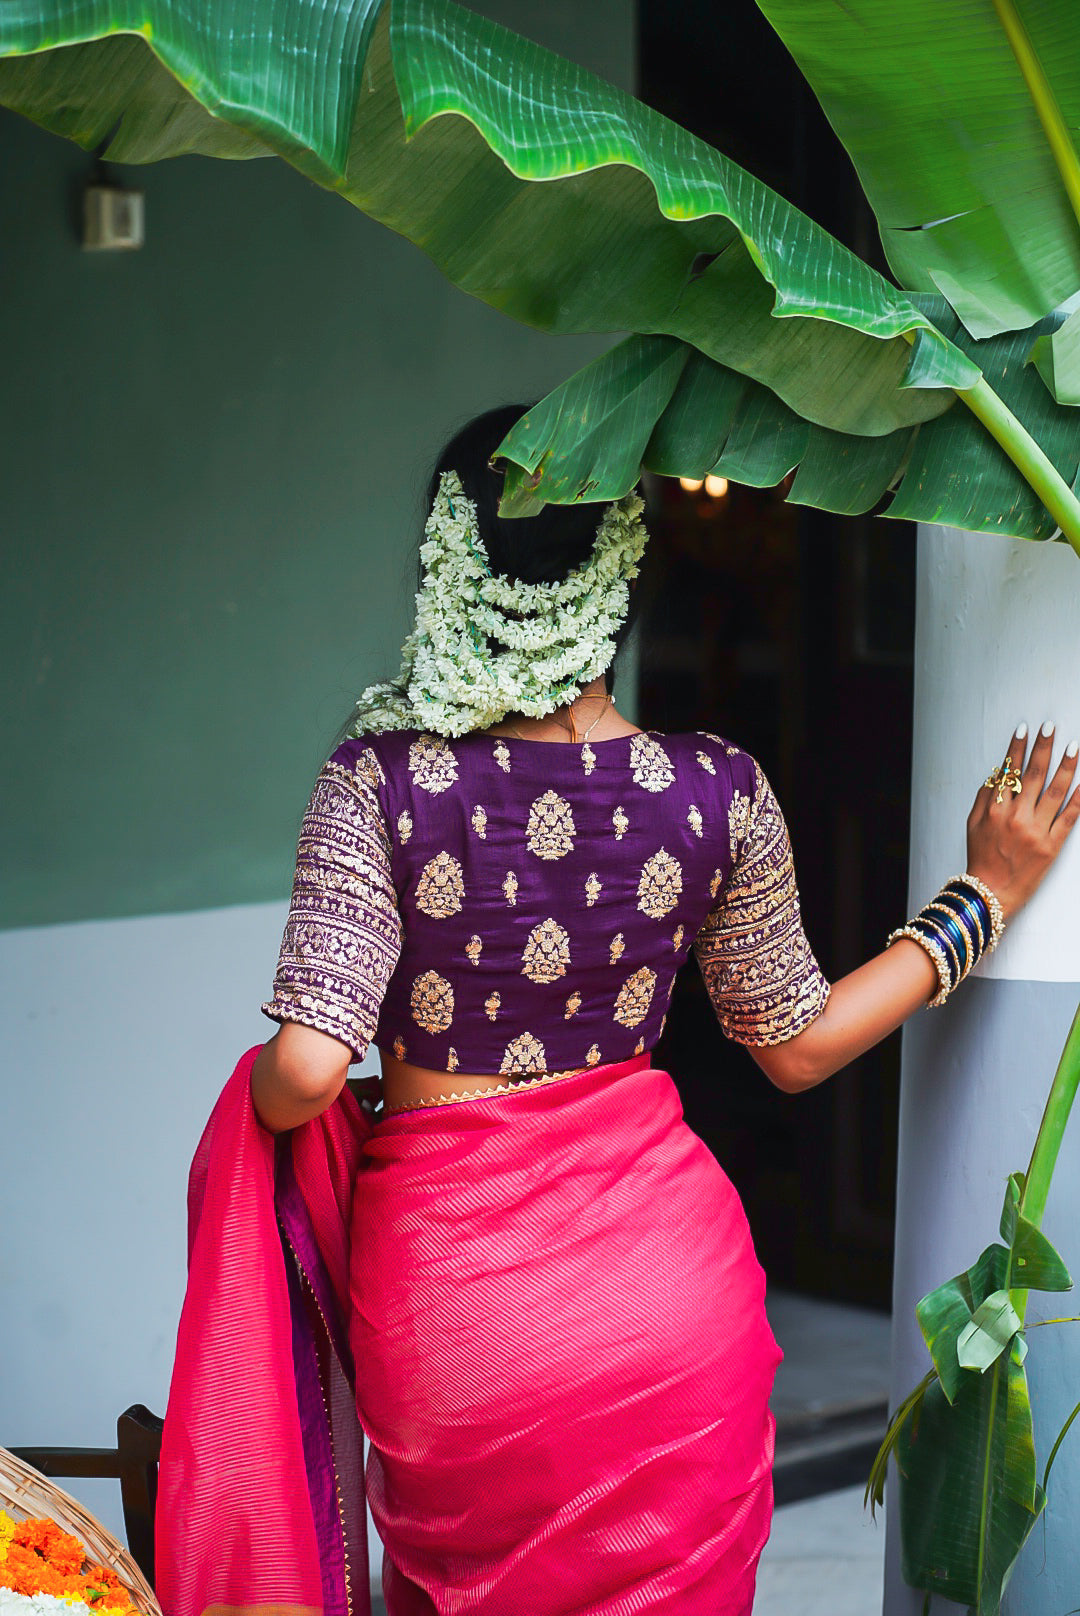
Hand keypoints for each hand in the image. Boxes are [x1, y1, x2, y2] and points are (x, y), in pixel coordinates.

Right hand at [967, 722, 1079, 920]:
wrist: (990, 893)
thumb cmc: (981, 858)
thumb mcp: (972, 824)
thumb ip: (984, 797)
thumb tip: (998, 774)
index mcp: (995, 810)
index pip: (1009, 771)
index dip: (1017, 748)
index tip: (1024, 729)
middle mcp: (1016, 817)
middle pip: (1034, 775)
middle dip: (1044, 748)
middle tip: (1051, 728)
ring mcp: (1036, 831)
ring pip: (1055, 791)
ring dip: (1066, 766)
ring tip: (1074, 747)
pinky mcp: (1051, 846)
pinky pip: (1069, 818)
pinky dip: (1079, 799)